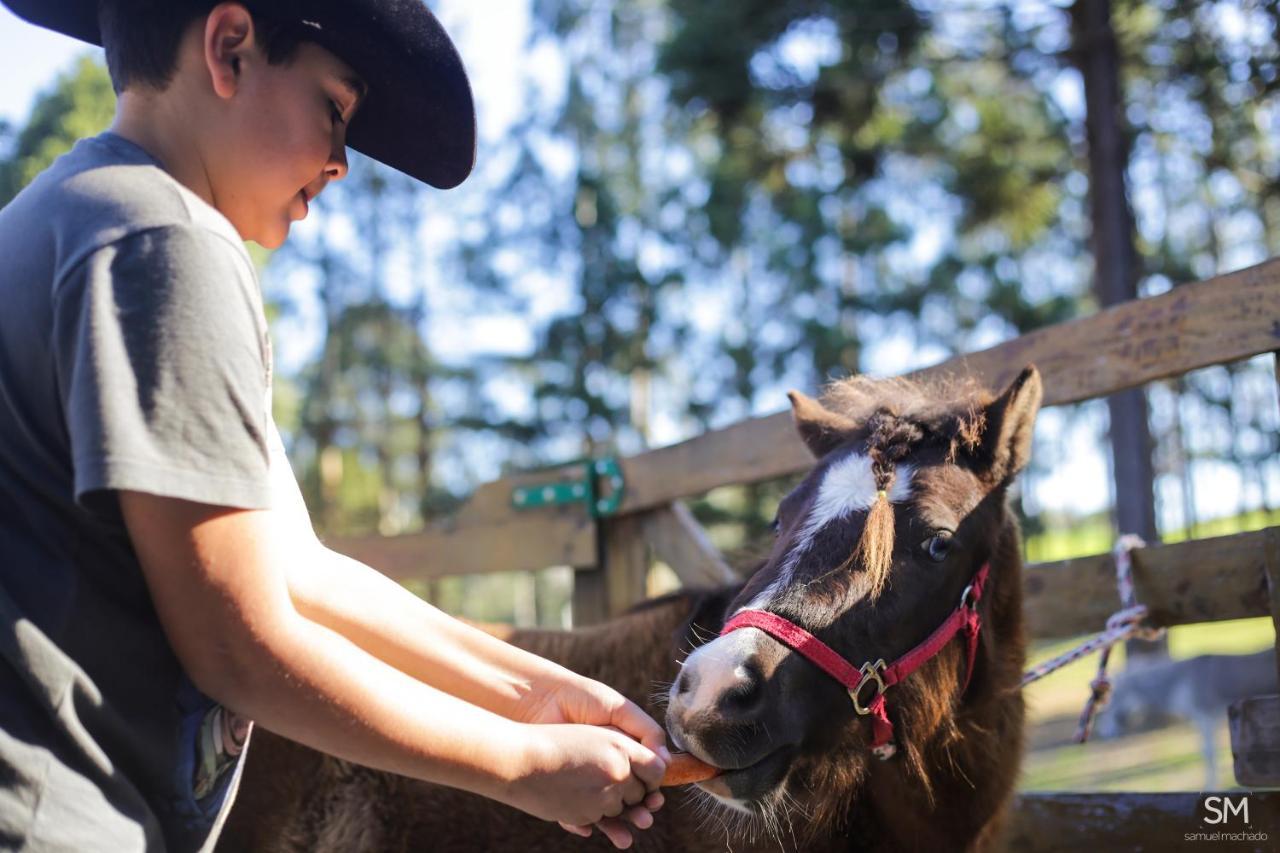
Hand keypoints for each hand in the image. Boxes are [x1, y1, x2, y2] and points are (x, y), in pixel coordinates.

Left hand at [515, 672, 670, 847]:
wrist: (540, 701)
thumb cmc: (581, 699)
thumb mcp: (618, 710)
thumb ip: (645, 731)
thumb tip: (668, 761)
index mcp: (622, 748)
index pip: (643, 777)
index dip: (652, 789)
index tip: (656, 798)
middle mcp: (605, 767)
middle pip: (628, 799)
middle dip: (639, 812)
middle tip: (645, 819)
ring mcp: (584, 781)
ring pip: (604, 812)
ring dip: (617, 827)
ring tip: (625, 837)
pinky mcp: (562, 790)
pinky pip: (574, 815)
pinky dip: (582, 824)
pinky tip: (588, 828)